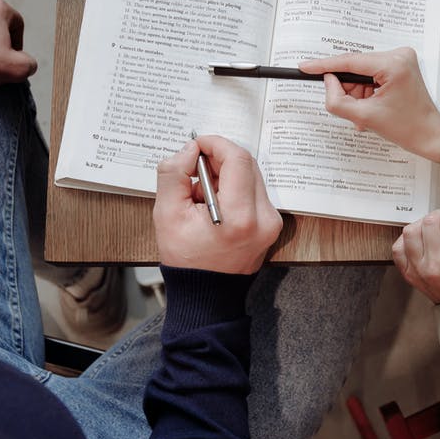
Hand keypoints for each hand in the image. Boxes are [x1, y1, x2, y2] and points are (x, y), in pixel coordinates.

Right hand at [153, 135, 282, 274]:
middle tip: (194, 170)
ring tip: (201, 194)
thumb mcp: (167, 214)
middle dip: (218, 158)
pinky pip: (254, 190)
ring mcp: (272, 222)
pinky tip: (214, 203)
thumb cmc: (186, 259)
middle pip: (247, 164)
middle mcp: (264, 218)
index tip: (196, 144)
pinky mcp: (272, 223)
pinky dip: (233, 187)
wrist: (206, 294)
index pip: (237, 159)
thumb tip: (190, 149)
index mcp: (240, 217)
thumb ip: (175, 174)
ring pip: (251, 175)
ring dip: (225, 173)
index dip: (215, 144)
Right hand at [299, 48, 439, 162]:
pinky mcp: (400, 64)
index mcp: (393, 65)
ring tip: (367, 112)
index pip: (350, 62)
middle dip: (349, 89)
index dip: (324, 65)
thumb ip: (338, 100)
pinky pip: (371, 73)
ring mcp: (401, 58)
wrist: (429, 134)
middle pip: (355, 67)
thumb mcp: (364, 117)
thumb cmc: (406, 128)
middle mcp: (399, 55)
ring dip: (358, 92)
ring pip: (361, 71)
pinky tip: (372, 105)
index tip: (304, 66)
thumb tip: (328, 82)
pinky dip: (366, 90)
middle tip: (352, 109)